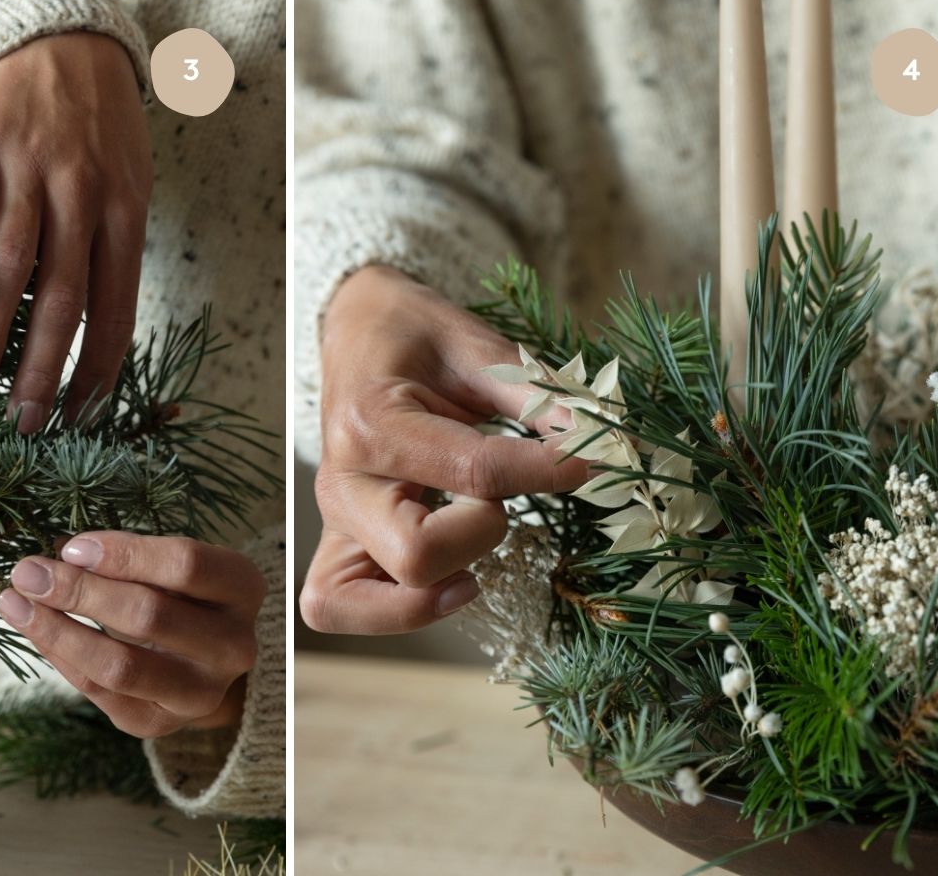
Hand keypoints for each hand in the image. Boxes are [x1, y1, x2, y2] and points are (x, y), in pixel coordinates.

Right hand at [0, 31, 151, 431]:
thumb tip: (82, 341)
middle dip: (41, 367)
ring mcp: (33, 164)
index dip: (95, 368)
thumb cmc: (95, 131)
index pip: (116, 306)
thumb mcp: (124, 184)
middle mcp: (84, 191)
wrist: (62, 40)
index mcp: (126, 211)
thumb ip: (105, 251)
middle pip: (65, 295)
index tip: (74, 419)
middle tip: (20, 421)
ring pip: (14, 259)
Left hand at [0, 532, 263, 737]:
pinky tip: (34, 629)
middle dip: (79, 591)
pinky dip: (61, 657)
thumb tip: (63, 553)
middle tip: (28, 571)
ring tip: (15, 603)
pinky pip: (100, 692)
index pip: (185, 565)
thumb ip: (130, 555)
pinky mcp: (160, 725)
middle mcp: (232, 646)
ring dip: (59, 631)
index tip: (71, 546)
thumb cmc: (182, 593)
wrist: (204, 661)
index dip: (124, 554)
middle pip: (149, 615)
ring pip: (121, 666)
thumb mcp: (173, 564)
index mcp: (242, 588)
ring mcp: (200, 694)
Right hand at [299, 266, 586, 635]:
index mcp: (371, 421)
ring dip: (432, 590)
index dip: (549, 472)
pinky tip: (446, 581)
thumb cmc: (414, 331)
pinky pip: (338, 606)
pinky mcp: (338, 540)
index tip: (591, 460)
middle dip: (482, 534)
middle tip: (495, 496)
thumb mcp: (477, 346)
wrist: (357, 324)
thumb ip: (536, 398)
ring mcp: (334, 518)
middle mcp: (343, 480)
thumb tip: (603, 442)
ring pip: (365, 598)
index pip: (475, 475)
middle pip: (418, 556)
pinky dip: (393, 612)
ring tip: (469, 548)